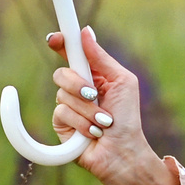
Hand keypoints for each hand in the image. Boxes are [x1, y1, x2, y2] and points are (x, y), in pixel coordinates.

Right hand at [48, 28, 173, 184]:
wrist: (123, 153)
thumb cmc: (128, 118)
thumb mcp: (122, 81)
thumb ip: (101, 57)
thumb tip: (85, 31)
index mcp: (93, 75)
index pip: (71, 54)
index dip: (61, 43)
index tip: (56, 38)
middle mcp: (78, 89)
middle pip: (61, 73)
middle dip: (78, 84)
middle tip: (94, 95)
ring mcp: (68, 107)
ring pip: (62, 95)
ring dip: (87, 110)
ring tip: (103, 122)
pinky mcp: (61, 125)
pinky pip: (61, 113)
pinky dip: (80, 122)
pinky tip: (93, 132)